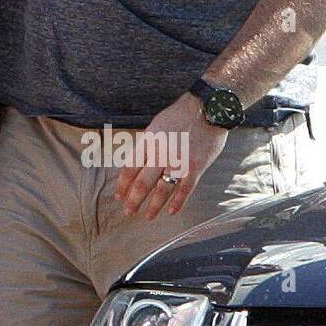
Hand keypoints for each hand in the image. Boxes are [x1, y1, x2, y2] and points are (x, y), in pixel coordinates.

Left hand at [115, 93, 227, 220]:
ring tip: (147, 216)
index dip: (123, 185)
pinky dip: (177, 202)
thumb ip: (146, 145)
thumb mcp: (155, 126)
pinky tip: (170, 212)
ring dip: (153, 205)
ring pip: (162, 189)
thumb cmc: (179, 116)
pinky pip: (184, 189)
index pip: (130, 168)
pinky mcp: (195, 167)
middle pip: (142, 183)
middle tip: (128, 212)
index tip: (119, 196)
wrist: (205, 109)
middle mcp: (159, 154)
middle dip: (133, 200)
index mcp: (147, 142)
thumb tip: (137, 163)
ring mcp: (178, 162)